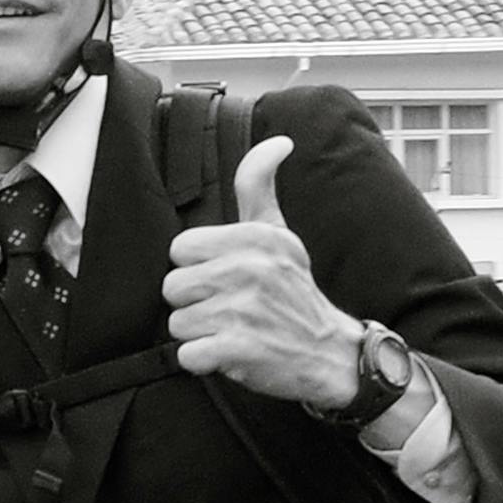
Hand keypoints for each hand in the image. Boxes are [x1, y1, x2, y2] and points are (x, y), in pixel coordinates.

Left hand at [161, 135, 381, 417]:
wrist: (329, 352)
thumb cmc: (294, 292)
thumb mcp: (280, 234)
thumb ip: (260, 188)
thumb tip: (277, 142)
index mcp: (255, 238)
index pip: (181, 249)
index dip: (196, 268)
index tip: (224, 277)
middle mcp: (249, 269)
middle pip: (173, 288)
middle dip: (194, 304)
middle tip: (228, 308)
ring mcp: (244, 310)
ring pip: (178, 323)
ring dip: (200, 334)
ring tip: (232, 330)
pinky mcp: (239, 348)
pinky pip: (188, 355)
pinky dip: (204, 361)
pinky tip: (230, 353)